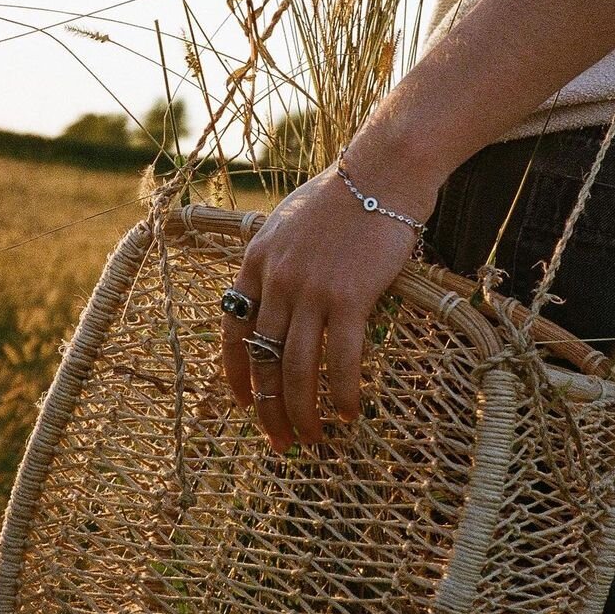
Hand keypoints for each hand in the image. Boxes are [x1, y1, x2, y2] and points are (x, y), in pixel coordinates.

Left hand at [219, 157, 437, 453]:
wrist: (382, 173)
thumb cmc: (344, 194)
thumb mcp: (289, 221)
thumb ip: (278, 259)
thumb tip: (279, 293)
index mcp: (256, 260)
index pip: (233, 329)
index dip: (237, 373)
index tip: (243, 402)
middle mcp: (277, 279)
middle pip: (264, 359)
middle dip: (268, 407)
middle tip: (279, 440)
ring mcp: (311, 290)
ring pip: (297, 368)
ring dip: (302, 411)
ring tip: (313, 438)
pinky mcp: (349, 297)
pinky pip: (341, 359)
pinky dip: (343, 393)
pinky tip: (349, 413)